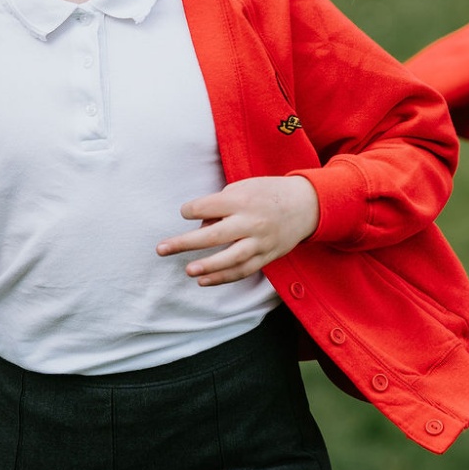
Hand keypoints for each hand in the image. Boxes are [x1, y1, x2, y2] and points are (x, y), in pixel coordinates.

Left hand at [157, 177, 319, 285]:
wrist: (306, 205)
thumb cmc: (267, 193)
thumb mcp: (244, 188)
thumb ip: (220, 206)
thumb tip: (199, 226)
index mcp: (243, 200)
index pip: (209, 206)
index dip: (191, 209)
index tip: (185, 212)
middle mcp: (252, 221)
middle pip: (215, 234)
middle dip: (186, 242)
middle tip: (161, 249)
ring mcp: (261, 241)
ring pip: (231, 258)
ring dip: (208, 266)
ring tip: (187, 270)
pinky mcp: (267, 256)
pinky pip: (243, 270)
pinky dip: (223, 278)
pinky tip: (203, 281)